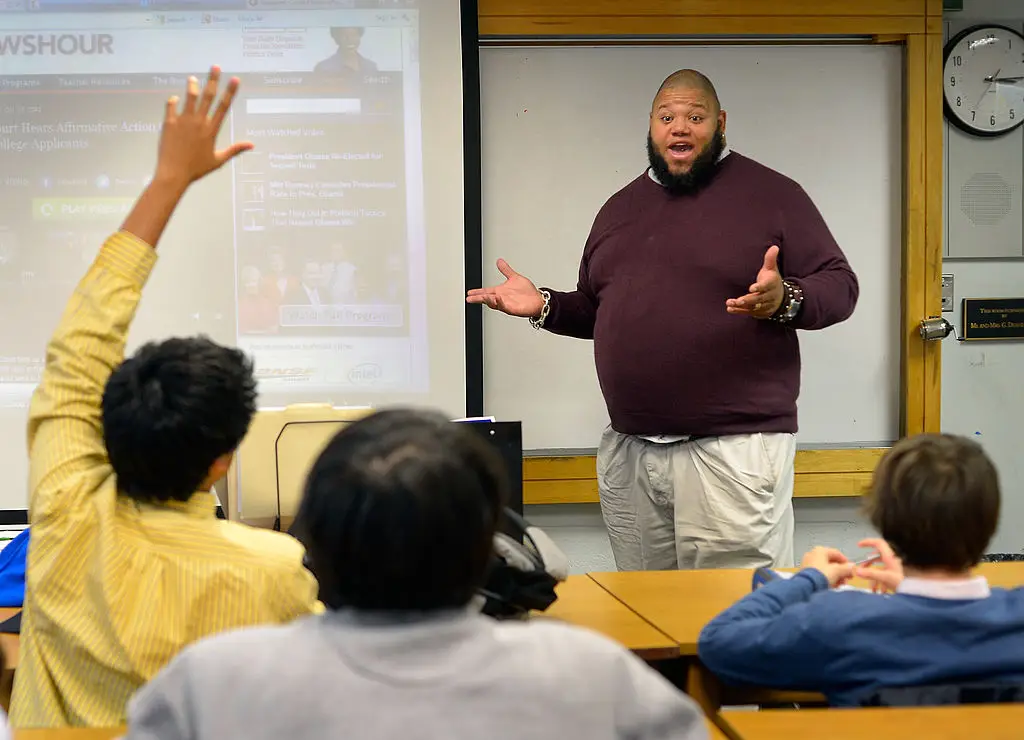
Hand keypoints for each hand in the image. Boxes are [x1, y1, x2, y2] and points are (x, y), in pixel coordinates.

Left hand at [154, 66, 252, 189]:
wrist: (173, 174)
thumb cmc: (197, 169)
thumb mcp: (218, 160)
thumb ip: (234, 150)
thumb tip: (252, 145)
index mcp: (211, 130)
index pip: (223, 107)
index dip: (230, 92)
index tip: (235, 79)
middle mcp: (198, 122)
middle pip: (208, 96)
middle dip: (213, 80)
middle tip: (215, 66)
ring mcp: (183, 121)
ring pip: (189, 97)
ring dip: (192, 86)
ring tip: (193, 79)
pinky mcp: (169, 123)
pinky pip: (171, 106)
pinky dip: (173, 101)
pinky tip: (175, 99)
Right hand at [466, 259, 544, 317]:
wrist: (538, 300)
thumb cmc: (527, 292)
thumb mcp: (514, 277)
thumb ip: (506, 270)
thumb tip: (499, 261)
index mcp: (500, 291)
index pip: (486, 291)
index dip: (477, 292)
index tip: (469, 293)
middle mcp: (502, 298)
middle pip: (487, 299)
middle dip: (478, 298)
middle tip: (470, 299)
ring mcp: (506, 304)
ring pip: (494, 303)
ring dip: (488, 300)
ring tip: (482, 297)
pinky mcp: (512, 309)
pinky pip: (504, 306)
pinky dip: (500, 303)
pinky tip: (496, 298)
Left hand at [726, 245, 784, 318]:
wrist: (781, 299)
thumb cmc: (772, 281)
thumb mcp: (772, 270)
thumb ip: (770, 259)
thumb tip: (774, 247)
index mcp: (771, 285)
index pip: (766, 286)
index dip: (759, 287)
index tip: (752, 288)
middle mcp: (768, 296)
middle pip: (759, 299)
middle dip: (748, 300)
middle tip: (738, 300)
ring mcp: (764, 305)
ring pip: (753, 307)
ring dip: (741, 306)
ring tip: (730, 304)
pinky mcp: (759, 312)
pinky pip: (749, 312)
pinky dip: (739, 311)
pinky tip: (730, 309)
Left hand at [800, 546, 855, 587]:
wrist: (807, 586)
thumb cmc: (821, 575)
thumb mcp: (837, 571)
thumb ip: (846, 568)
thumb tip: (851, 567)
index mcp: (820, 550)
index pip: (836, 553)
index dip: (846, 562)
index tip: (851, 569)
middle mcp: (812, 555)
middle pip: (831, 562)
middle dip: (840, 571)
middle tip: (846, 578)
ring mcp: (808, 563)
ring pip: (825, 569)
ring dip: (835, 576)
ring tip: (840, 584)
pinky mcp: (806, 573)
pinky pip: (819, 574)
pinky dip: (827, 579)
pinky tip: (832, 586)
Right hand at [855, 538, 903, 593]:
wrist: (911, 592)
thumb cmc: (900, 583)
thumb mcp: (884, 577)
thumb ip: (870, 573)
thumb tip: (857, 570)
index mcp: (889, 556)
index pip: (878, 543)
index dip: (868, 542)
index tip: (859, 545)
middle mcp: (891, 559)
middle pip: (876, 556)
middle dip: (867, 563)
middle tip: (862, 568)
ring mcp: (892, 566)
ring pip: (878, 566)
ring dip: (873, 575)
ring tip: (871, 585)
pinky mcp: (893, 573)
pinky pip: (883, 574)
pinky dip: (879, 581)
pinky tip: (880, 590)